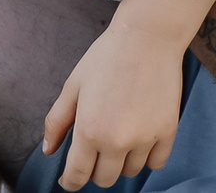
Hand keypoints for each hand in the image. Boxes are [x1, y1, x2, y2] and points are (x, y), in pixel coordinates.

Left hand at [42, 15, 181, 188]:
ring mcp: (145, 138)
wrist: (147, 36)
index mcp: (89, 130)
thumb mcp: (73, 85)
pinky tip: (140, 139)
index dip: (70, 181)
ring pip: (131, 171)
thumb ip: (56, 121)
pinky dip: (147, 157)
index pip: (77, 176)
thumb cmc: (106, 57)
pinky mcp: (167, 131)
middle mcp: (117, 141)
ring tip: (120, 136)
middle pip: (104, 179)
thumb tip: (48, 150)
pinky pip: (157, 163)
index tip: (69, 178)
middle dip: (96, 169)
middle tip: (95, 149)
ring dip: (122, 161)